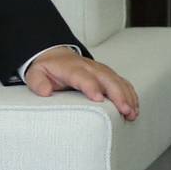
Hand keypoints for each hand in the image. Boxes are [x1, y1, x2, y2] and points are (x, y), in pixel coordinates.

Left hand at [24, 50, 139, 120]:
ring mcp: (101, 71)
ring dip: (127, 97)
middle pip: (107, 79)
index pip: (83, 76)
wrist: (57, 56)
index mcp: (72, 68)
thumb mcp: (36, 74)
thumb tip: (45, 92)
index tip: (99, 99)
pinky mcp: (109, 75)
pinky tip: (135, 108)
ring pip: (118, 81)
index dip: (91, 86)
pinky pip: (123, 83)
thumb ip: (37, 83)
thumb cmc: (48, 70)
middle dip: (118, 95)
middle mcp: (90, 67)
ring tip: (132, 113)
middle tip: (125, 111)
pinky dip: (131, 95)